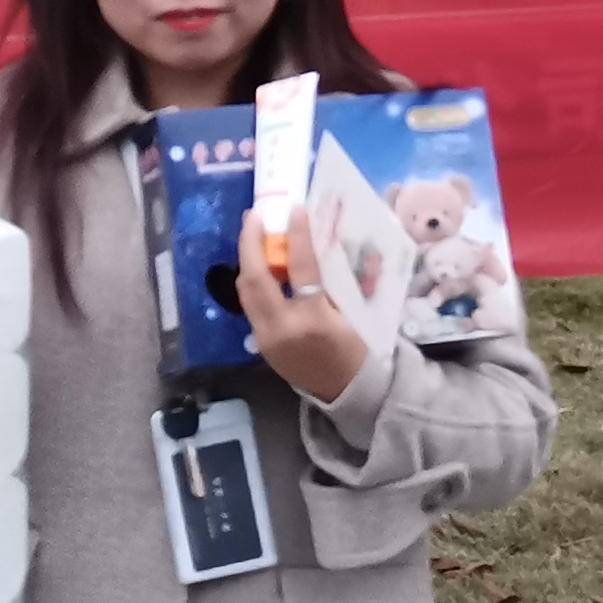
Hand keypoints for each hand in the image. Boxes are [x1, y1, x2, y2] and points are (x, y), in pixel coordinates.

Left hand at [236, 205, 368, 405]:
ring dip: (247, 261)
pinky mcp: (260, 345)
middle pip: (256, 278)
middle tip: (254, 217)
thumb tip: (314, 243)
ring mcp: (266, 338)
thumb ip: (330, 281)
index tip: (294, 210)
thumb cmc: (356, 349)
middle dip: (250, 243)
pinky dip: (254, 283)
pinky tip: (260, 266)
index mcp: (313, 319)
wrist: (346, 392)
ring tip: (253, 235)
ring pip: (246, 292)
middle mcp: (282, 328)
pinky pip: (251, 306)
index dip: (296, 234)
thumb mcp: (351, 312)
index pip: (300, 266)